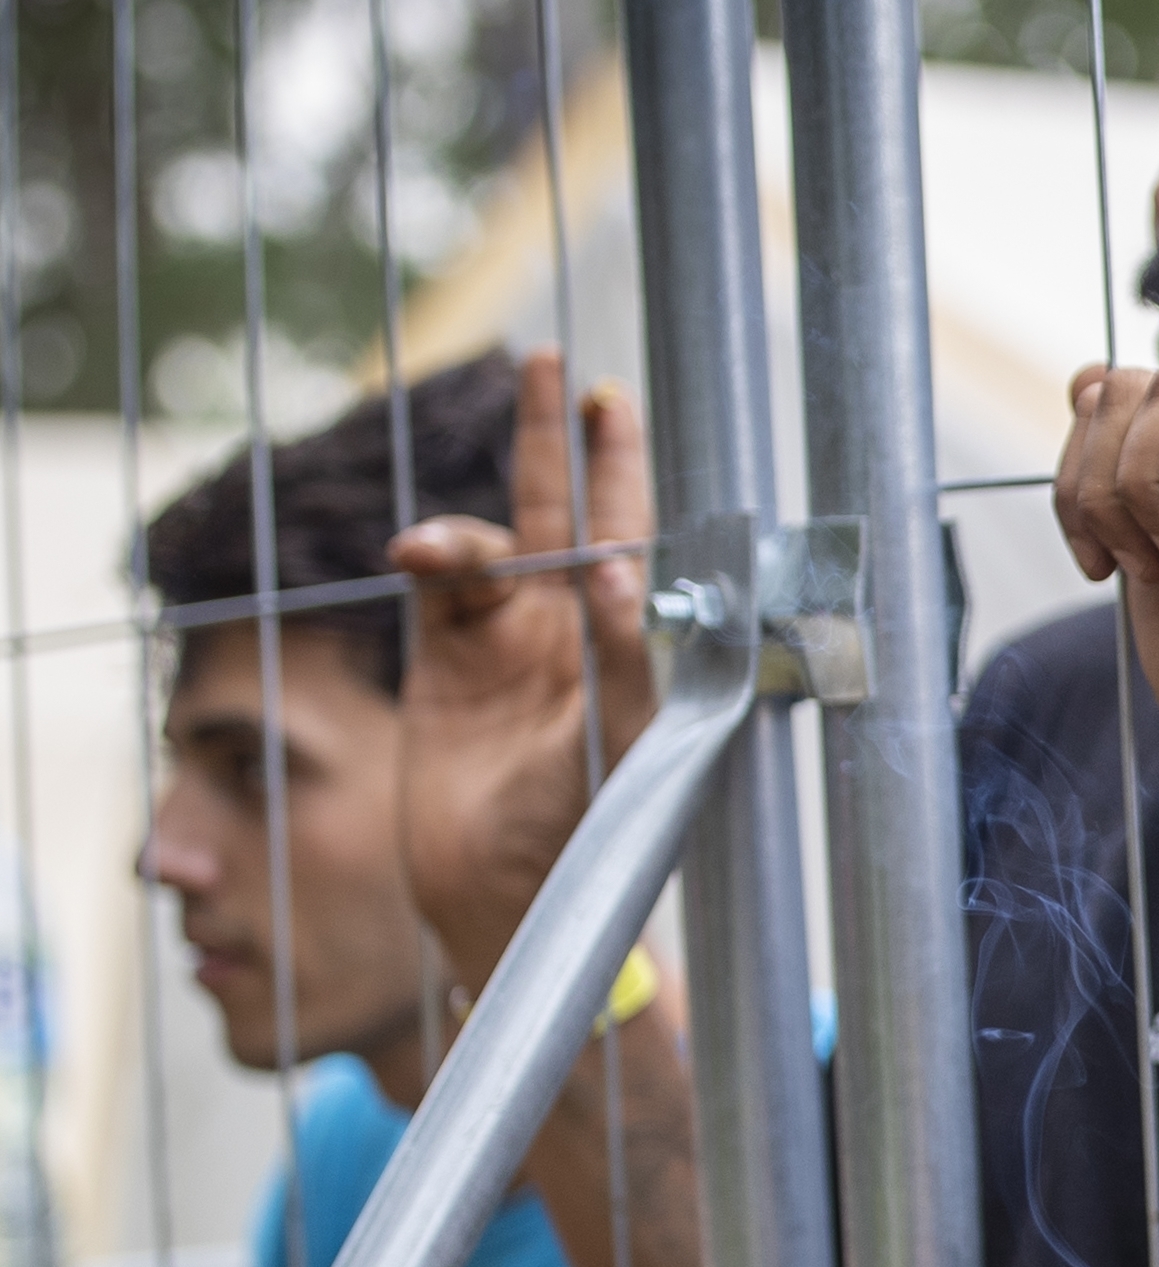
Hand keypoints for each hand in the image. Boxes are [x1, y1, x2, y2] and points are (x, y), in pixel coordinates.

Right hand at [389, 347, 657, 985]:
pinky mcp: (448, 663)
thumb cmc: (584, 836)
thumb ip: (623, 662)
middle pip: (567, 514)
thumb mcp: (621, 748)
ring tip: (441, 549)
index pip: (632, 537)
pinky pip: (439, 586)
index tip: (610, 403)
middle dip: (558, 443)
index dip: (623, 470)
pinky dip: (430, 562)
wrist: (502, 900)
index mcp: (630, 644)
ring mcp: (509, 642)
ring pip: (492, 545)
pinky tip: (418, 556)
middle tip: (554, 366)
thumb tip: (622, 573)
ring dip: (468, 526)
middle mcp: (574, 632)